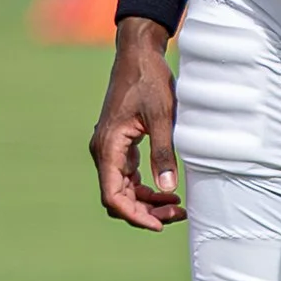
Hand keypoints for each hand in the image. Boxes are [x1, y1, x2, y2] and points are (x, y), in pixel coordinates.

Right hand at [91, 21, 183, 228]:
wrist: (137, 55)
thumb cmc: (149, 81)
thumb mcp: (163, 117)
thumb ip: (163, 153)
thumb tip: (169, 189)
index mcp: (109, 147)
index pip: (113, 195)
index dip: (135, 215)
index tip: (159, 225)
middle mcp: (103, 151)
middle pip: (118, 197)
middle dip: (145, 212)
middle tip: (177, 214)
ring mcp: (109, 149)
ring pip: (122, 189)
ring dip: (146, 202)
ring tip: (176, 206)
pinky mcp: (118, 145)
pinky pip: (127, 176)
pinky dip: (144, 187)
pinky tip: (167, 190)